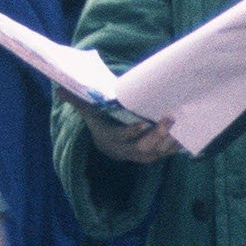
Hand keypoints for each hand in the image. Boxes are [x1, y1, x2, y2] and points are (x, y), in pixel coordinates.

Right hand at [60, 90, 182, 163]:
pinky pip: (165, 153)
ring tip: (181, 127)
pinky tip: (187, 137)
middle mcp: (127, 150)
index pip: (122, 137)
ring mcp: (141, 155)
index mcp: (112, 139)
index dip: (132, 133)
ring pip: (157, 152)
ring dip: (169, 141)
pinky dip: (176, 147)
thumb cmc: (101, 124)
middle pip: (143, 147)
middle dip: (157, 135)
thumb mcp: (89, 114)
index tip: (143, 124)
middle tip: (169, 119)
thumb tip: (58, 89)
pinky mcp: (152, 155)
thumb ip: (78, 101)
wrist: (108, 146)